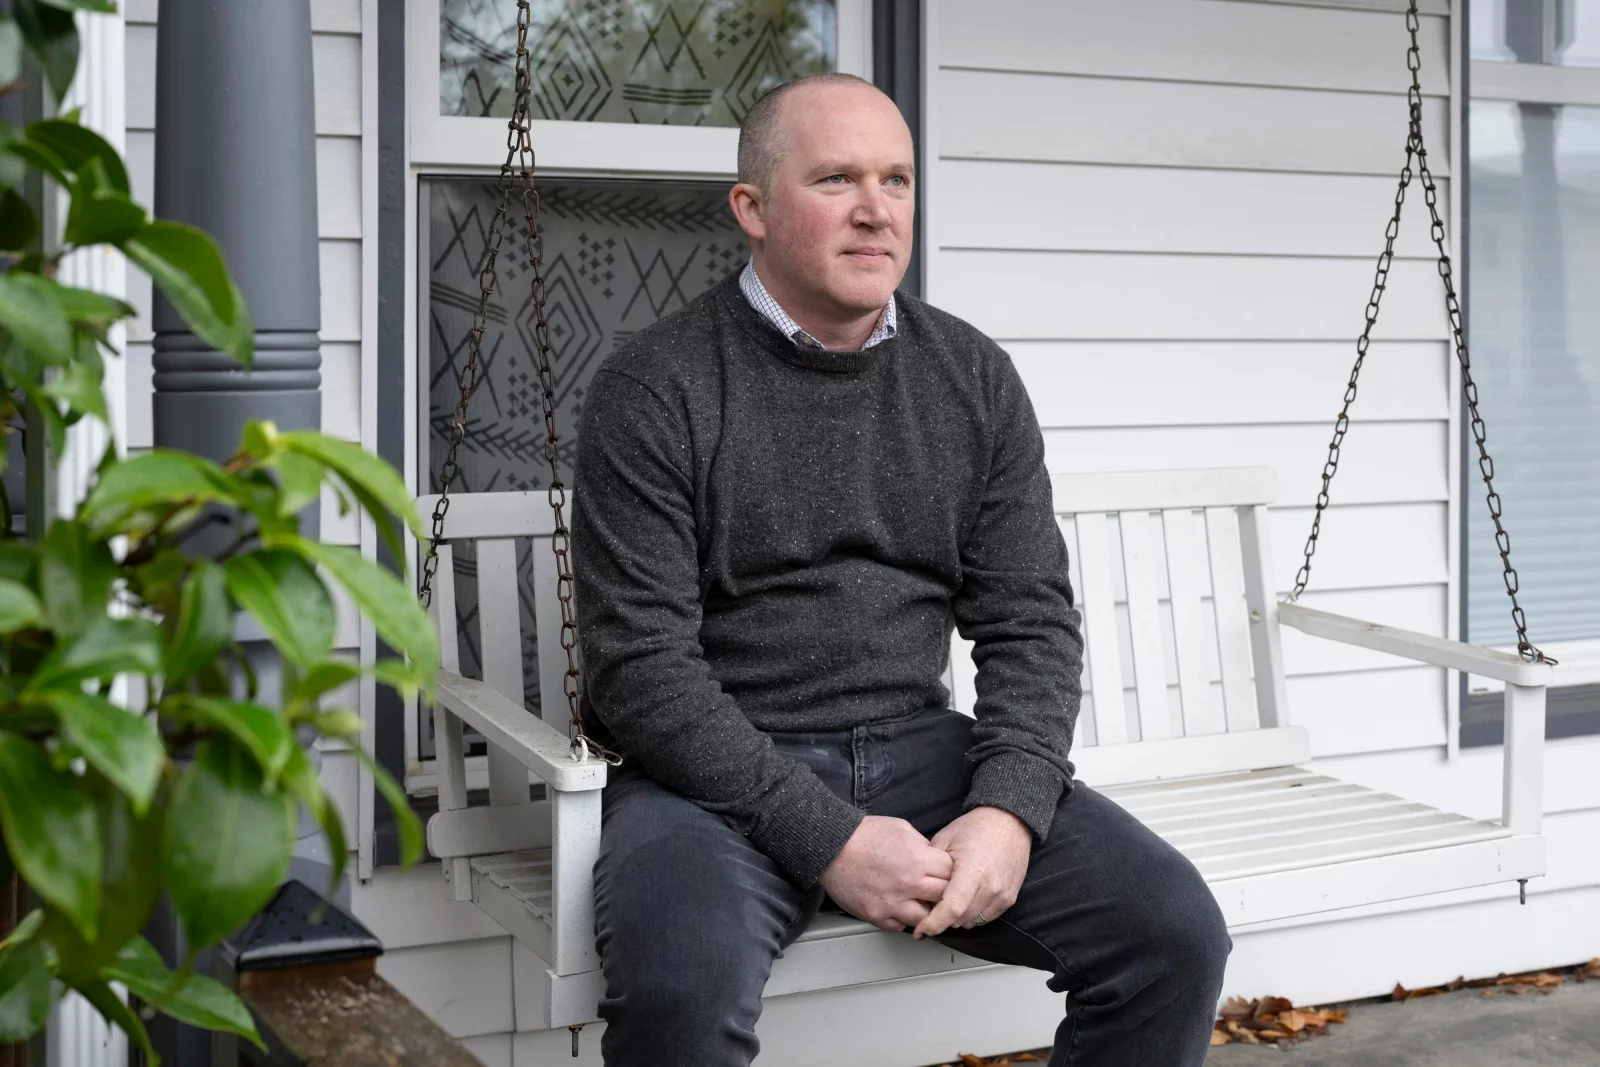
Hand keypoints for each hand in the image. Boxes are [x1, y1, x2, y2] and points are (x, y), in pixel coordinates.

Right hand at [819, 816, 954, 931]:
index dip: (951, 872)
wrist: (831, 847)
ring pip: (926, 919)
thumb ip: (922, 846)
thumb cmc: (864, 834)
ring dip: (925, 910)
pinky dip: (902, 918)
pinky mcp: (876, 916)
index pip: (952, 874)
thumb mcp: (902, 828)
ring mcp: (891, 904)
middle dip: (944, 893)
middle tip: (938, 890)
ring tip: (919, 902)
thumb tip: (934, 858)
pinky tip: (898, 906)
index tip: (947, 873)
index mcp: (917, 860)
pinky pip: (900, 926)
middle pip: (944, 898)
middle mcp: (908, 885)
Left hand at [912, 806, 1032, 938]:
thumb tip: (917, 891)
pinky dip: (972, 913)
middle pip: (959, 919)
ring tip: (950, 896)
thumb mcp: (944, 840)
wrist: (1009, 822)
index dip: (933, 924)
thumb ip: (929, 867)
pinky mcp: (1009, 899)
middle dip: (942, 917)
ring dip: (957, 917)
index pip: (952, 909)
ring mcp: (1002, 895)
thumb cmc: (976, 828)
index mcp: (973, 870)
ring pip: (971, 921)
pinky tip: (966, 897)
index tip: (920, 931)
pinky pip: (985, 918)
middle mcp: (990, 886)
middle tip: (933, 902)